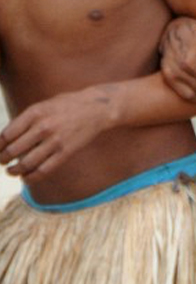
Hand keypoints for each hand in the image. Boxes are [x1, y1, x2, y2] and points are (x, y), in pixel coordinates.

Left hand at [0, 87, 115, 181]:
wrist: (97, 108)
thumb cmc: (67, 106)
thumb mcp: (43, 106)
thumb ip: (25, 120)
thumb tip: (4, 141)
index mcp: (35, 113)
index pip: (6, 135)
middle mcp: (43, 127)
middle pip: (13, 151)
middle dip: (2, 159)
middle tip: (2, 161)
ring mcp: (56, 140)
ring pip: (26, 163)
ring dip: (14, 171)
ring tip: (11, 171)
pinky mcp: (66, 152)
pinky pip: (43, 170)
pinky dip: (30, 177)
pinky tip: (25, 177)